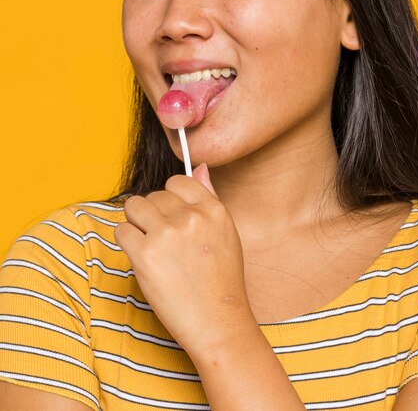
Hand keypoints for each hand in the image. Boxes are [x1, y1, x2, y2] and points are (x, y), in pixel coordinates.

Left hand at [114, 164, 255, 358]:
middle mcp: (191, 216)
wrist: (218, 321)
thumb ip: (209, 197)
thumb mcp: (226, 232)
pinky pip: (121, 231)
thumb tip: (200, 166)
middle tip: (162, 240)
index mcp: (213, 209)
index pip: (178, 182)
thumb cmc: (221, 280)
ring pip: (133, 207)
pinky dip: (126, 242)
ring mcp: (167, 234)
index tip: (171, 217)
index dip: (170, 200)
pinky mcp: (146, 254)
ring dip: (135, 223)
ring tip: (148, 244)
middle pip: (154, 196)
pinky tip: (141, 258)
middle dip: (152, 214)